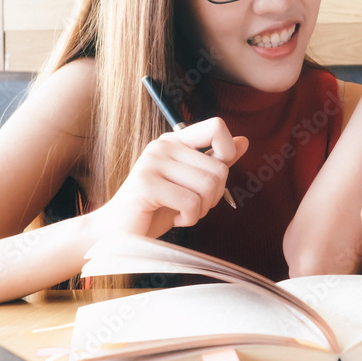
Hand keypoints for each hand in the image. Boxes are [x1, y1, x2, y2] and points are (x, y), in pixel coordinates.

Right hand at [94, 118, 247, 238]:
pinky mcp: (146, 184)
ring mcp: (152, 162)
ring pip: (208, 186)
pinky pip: (190, 202)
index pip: (217, 127)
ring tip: (181, 212)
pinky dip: (188, 218)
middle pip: (219, 168)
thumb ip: (215, 161)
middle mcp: (163, 145)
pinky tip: (173, 219)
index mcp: (175, 140)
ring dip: (201, 210)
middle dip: (214, 197)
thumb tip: (244, 140)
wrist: (118, 233)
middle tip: (191, 206)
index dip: (228, 152)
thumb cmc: (156, 209)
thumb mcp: (191, 183)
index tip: (214, 177)